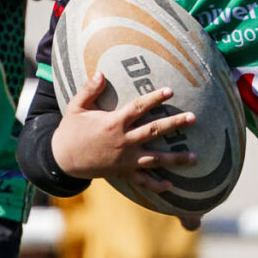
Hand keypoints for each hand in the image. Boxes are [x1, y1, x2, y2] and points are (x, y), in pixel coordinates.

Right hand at [50, 72, 197, 192]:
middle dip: (175, 124)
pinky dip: (157, 184)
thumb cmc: (70, 131)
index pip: (139, 107)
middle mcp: (123, 141)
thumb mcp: (76, 107)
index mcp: (113, 123)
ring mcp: (125, 160)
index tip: (171, 91)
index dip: (155, 98)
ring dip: (176, 158)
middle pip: (154, 131)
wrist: (62, 160)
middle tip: (193, 118)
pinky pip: (142, 181)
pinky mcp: (122, 173)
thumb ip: (89, 90)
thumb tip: (101, 73)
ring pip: (155, 159)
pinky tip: (171, 185)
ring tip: (195, 157)